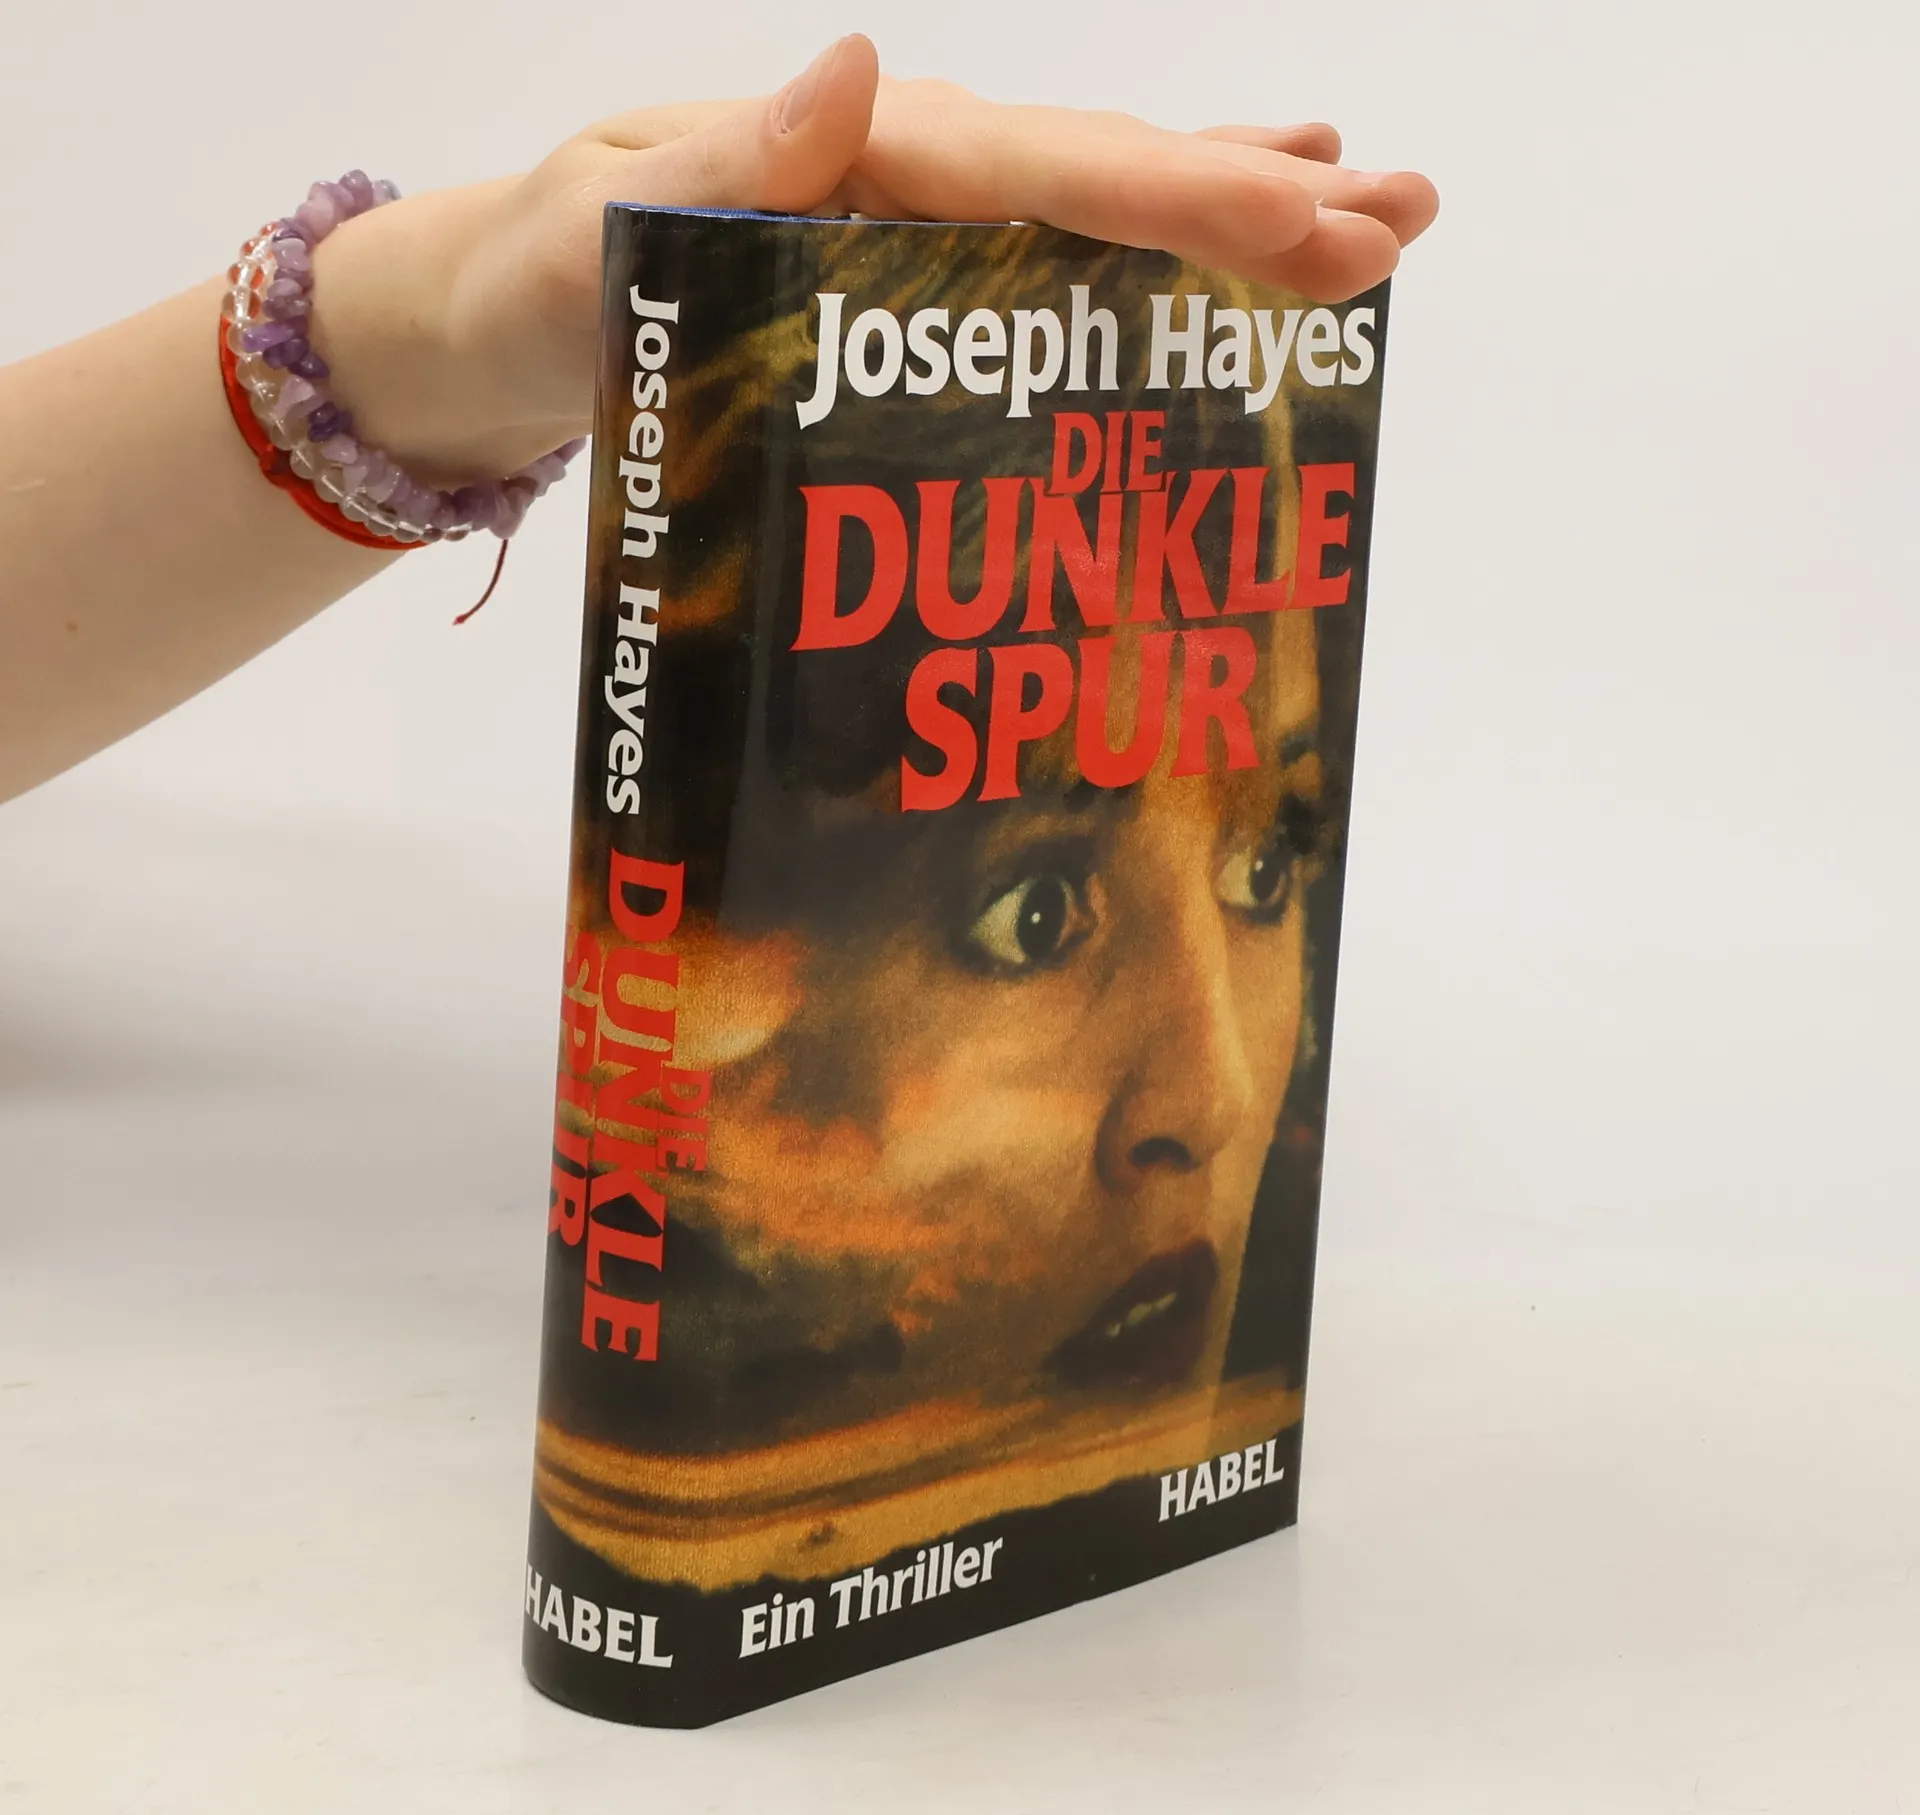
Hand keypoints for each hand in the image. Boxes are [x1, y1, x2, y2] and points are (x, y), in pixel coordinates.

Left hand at [310, 35, 1437, 483]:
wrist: (493, 319)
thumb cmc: (543, 279)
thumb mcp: (604, 224)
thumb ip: (728, 164)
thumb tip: (862, 65)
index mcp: (862, 163)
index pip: (1052, 175)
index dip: (1187, 200)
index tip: (1312, 227)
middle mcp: (911, 179)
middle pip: (1112, 182)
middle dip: (1257, 207)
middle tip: (1401, 226)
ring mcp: (917, 227)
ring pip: (1106, 211)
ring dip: (1239, 214)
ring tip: (1370, 220)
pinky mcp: (908, 282)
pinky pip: (1053, 257)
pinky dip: (1146, 249)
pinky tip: (1221, 248)